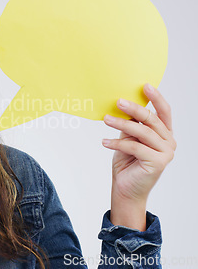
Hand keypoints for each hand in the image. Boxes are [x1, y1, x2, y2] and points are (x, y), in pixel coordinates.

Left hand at [102, 83, 175, 229]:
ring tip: (106, 119)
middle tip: (117, 101)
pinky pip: (135, 147)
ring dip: (121, 124)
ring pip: (142, 132)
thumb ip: (130, 125)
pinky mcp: (158, 163)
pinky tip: (104, 142)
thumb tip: (122, 105)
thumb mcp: (128, 138)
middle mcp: (169, 142)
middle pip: (152, 120)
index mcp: (164, 133)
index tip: (145, 85)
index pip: (164, 112)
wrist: (125, 188)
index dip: (156, 98)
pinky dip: (117, 143)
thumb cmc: (127, 162)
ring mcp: (166, 153)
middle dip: (134, 109)